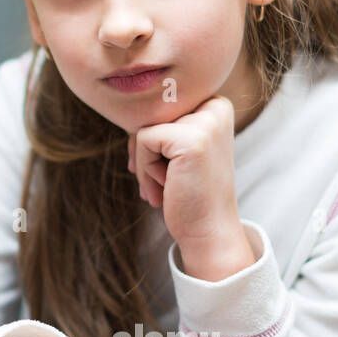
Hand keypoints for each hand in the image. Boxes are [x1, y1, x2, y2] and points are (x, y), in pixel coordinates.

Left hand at [127, 95, 241, 248]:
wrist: (207, 231)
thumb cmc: (187, 192)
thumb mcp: (175, 149)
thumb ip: (161, 123)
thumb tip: (122, 106)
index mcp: (215, 105)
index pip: (158, 109)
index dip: (152, 142)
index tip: (169, 169)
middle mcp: (216, 107)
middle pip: (150, 116)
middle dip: (146, 154)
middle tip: (169, 182)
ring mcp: (206, 122)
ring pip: (143, 130)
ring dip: (145, 165)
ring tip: (170, 185)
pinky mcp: (191, 139)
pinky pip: (142, 141)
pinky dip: (145, 169)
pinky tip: (168, 187)